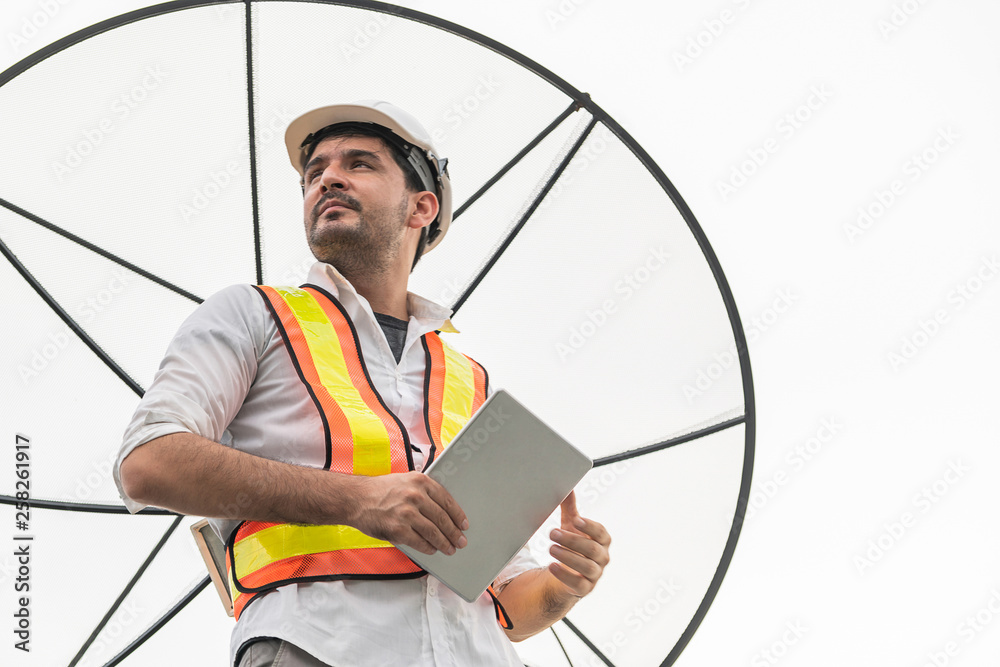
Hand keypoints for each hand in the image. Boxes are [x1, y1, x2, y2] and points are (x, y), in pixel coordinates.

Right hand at [349, 472, 468, 555]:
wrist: (355, 499)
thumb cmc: (380, 490)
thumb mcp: (405, 481)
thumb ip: (423, 491)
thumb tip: (444, 511)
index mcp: (420, 481)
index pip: (446, 500)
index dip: (458, 515)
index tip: (464, 524)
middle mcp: (415, 495)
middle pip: (442, 518)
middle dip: (454, 533)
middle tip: (460, 541)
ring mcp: (406, 513)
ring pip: (433, 532)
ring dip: (444, 543)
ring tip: (450, 549)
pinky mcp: (397, 529)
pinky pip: (419, 542)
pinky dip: (428, 548)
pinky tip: (432, 550)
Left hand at [547, 491, 610, 597]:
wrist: (567, 573)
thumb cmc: (572, 545)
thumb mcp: (570, 526)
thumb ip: (570, 509)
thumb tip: (568, 487)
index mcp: (602, 540)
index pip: (601, 533)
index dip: (589, 527)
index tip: (576, 520)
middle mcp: (602, 558)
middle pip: (592, 550)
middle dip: (573, 541)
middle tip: (552, 533)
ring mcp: (595, 575)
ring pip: (587, 567)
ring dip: (568, 557)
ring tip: (551, 548)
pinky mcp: (585, 588)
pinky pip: (578, 584)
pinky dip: (565, 575)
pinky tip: (552, 566)